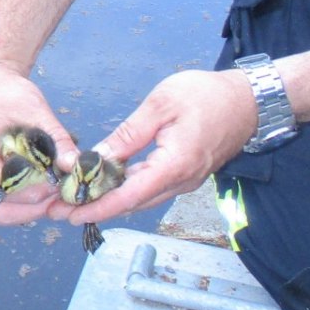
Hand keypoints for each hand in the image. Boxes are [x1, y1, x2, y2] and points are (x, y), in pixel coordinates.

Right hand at [0, 63, 79, 224]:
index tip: (56, 182)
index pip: (1, 189)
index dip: (31, 191)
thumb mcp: (37, 110)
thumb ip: (58, 140)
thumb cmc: (9, 93)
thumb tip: (76, 166)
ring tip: (57, 194)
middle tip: (60, 195)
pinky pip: (4, 202)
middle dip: (34, 209)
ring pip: (1, 212)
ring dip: (31, 209)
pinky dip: (26, 202)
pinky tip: (47, 188)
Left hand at [56, 68, 256, 226]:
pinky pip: (151, 188)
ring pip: (141, 198)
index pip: (128, 196)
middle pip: (132, 203)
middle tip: (59, 209)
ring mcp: (185, 180)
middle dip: (95, 208)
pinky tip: (106, 184)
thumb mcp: (161, 105)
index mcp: (174, 166)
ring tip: (75, 200)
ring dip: (109, 201)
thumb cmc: (208, 96)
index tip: (71, 213)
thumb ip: (129, 134)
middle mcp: (180, 181)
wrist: (250, 101)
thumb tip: (99, 157)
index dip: (97, 207)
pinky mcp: (186, 174)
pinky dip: (126, 190)